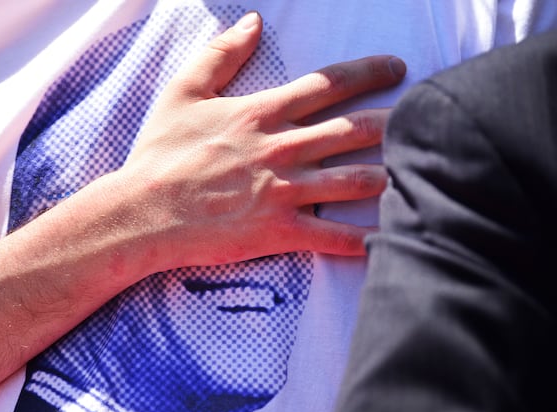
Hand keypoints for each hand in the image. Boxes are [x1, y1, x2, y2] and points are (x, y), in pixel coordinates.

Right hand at [116, 11, 404, 265]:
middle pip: (355, 130)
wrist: (144, 212)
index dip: (369, 72)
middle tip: (416, 122)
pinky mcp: (280, 230)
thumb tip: (251, 22)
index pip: (328, 85)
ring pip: (355, 180)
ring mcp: (285, 190)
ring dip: (390, 175)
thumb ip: (219, 54)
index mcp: (262, 113)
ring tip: (415, 173)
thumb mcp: (182, 93)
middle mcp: (282, 148)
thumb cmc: (159, 154)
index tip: (397, 68)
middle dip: (393, 123)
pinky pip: (333, 236)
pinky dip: (365, 239)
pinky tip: (390, 239)